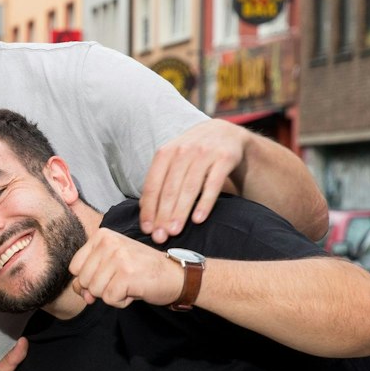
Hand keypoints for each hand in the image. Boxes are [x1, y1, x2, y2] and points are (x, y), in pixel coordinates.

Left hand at [67, 224, 186, 308]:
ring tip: (129, 283)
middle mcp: (109, 243)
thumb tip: (81, 293)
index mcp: (103, 236)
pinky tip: (134, 291)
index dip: (89, 278)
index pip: (75, 267)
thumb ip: (90, 276)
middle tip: (123, 279)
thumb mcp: (112, 265)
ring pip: (95, 291)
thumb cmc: (142, 270)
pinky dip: (121, 302)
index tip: (109, 274)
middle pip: (83, 280)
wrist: (175, 276)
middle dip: (101, 288)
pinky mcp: (126, 276)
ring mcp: (118, 258)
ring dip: (112, 294)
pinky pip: (109, 299)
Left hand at [139, 119, 247, 240]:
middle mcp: (183, 150)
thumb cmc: (193, 153)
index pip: (153, 184)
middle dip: (163, 215)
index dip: (149, 208)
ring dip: (181, 211)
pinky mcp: (225, 158)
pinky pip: (213, 184)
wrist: (225, 133)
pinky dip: (205, 202)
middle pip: (170, 188)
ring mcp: (205, 153)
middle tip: (160, 236)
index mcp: (166, 152)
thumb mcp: (173, 160)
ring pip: (190, 187)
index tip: (147, 229)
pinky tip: (198, 219)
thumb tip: (144, 208)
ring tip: (175, 231)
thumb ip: (159, 180)